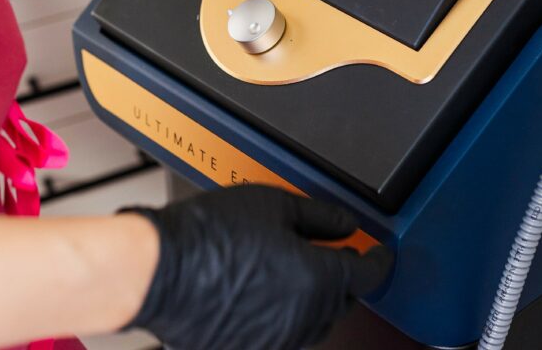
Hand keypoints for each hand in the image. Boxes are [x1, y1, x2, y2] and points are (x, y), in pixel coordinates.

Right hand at [123, 184, 391, 349]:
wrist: (160, 269)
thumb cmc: (210, 235)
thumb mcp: (276, 205)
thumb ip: (321, 217)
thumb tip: (347, 225)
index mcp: (316, 281)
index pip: (366, 274)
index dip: (379, 259)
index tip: (381, 251)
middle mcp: (302, 319)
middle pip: (342, 300)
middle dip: (346, 276)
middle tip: (338, 252)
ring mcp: (277, 341)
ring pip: (315, 321)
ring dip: (318, 297)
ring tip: (298, 267)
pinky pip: (285, 334)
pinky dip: (288, 314)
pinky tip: (270, 290)